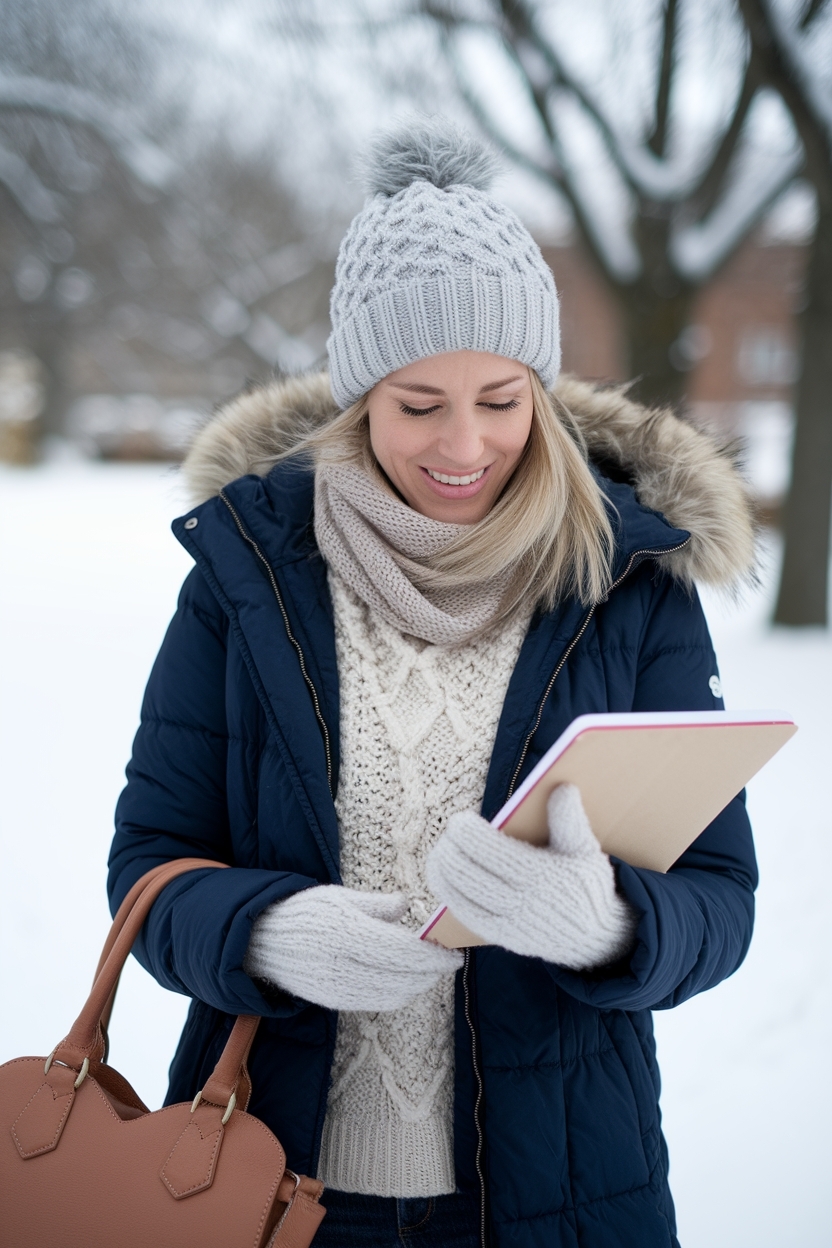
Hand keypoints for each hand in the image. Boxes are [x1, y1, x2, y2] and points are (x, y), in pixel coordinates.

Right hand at [244, 885, 462, 1010]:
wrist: (262, 941)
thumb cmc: (305, 912)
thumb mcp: (339, 896)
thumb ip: (375, 904)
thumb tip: (405, 905)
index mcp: (346, 931)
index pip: (402, 950)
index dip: (433, 956)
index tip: (454, 954)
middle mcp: (342, 963)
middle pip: (402, 976)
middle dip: (431, 972)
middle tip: (448, 962)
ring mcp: (336, 986)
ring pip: (392, 995)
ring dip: (418, 986)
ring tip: (430, 972)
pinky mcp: (332, 1001)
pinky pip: (374, 1003)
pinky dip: (398, 995)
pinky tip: (407, 984)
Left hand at [426, 784, 637, 970]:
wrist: (594, 937)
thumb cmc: (586, 885)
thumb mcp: (585, 851)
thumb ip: (570, 821)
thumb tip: (562, 788)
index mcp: (541, 874)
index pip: (488, 850)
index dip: (466, 832)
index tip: (460, 819)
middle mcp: (522, 900)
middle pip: (465, 872)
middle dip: (448, 849)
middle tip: (449, 834)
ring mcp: (509, 922)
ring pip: (459, 894)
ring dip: (441, 870)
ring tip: (441, 852)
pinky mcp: (501, 937)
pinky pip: (464, 914)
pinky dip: (448, 894)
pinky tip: (444, 878)